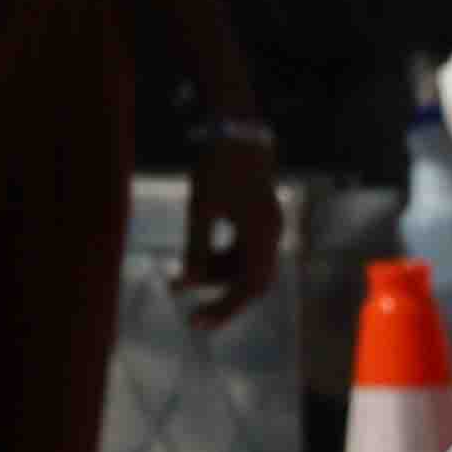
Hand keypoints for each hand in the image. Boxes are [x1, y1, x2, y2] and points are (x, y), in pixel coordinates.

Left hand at [168, 117, 284, 324]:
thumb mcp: (200, 208)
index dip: (224, 308)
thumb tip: (188, 283)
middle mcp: (271, 234)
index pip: (249, 287)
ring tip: (179, 279)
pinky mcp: (259, 220)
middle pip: (251, 282)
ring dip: (216, 276)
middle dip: (220, 296)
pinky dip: (221, 260)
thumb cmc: (216, 166)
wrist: (236, 130)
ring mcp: (268, 227)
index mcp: (261, 233)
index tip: (196, 321)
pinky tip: (194, 262)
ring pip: (245, 267)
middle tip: (189, 310)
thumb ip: (196, 247)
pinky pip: (243, 252)